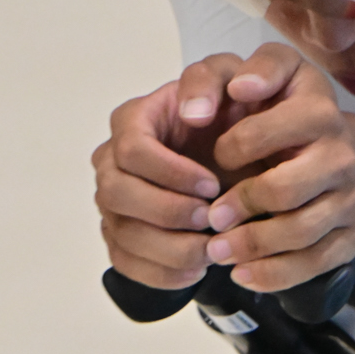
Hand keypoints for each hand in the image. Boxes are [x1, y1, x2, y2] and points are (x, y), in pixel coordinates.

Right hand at [92, 75, 225, 290]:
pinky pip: (125, 262)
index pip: (132, 149)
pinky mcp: (120, 235)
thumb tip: (192, 112)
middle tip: (210, 219)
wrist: (242, 153)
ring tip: (211, 250)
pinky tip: (195, 271)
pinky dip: (160, 273)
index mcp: (133, 120)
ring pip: (122, 232)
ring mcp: (113, 201)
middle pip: (116, 193)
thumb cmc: (234, 117)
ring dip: (169, 247)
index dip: (170, 173)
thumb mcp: (232, 83)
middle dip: (166, 211)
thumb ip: (211, 80)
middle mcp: (112, 160)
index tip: (212, 186)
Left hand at [184, 43, 354, 291]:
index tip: (217, 154)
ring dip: (251, 246)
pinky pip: (316, 263)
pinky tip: (243, 272)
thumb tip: (222, 96)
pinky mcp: (349, 235)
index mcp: (316, 108)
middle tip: (211, 216)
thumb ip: (217, 75)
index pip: (266, 132)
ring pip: (301, 232)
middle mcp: (340, 153)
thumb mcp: (244, 77)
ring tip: (217, 249)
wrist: (322, 148)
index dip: (232, 148)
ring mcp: (348, 197)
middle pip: (285, 189)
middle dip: (240, 206)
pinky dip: (274, 274)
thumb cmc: (270, 112)